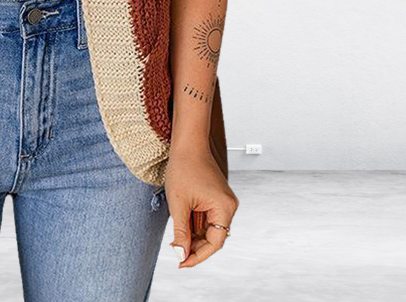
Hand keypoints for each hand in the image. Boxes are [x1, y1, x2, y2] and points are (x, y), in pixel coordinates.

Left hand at [164, 144, 238, 267]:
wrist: (187, 143)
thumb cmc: (183, 168)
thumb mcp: (178, 203)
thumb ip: (181, 231)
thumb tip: (181, 254)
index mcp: (225, 208)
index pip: (215, 242)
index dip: (198, 255)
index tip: (182, 263)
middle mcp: (229, 206)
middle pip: (213, 236)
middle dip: (195, 246)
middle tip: (177, 253)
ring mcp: (223, 201)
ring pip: (209, 228)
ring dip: (194, 235)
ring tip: (176, 239)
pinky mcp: (217, 197)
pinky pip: (207, 217)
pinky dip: (195, 223)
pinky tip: (182, 226)